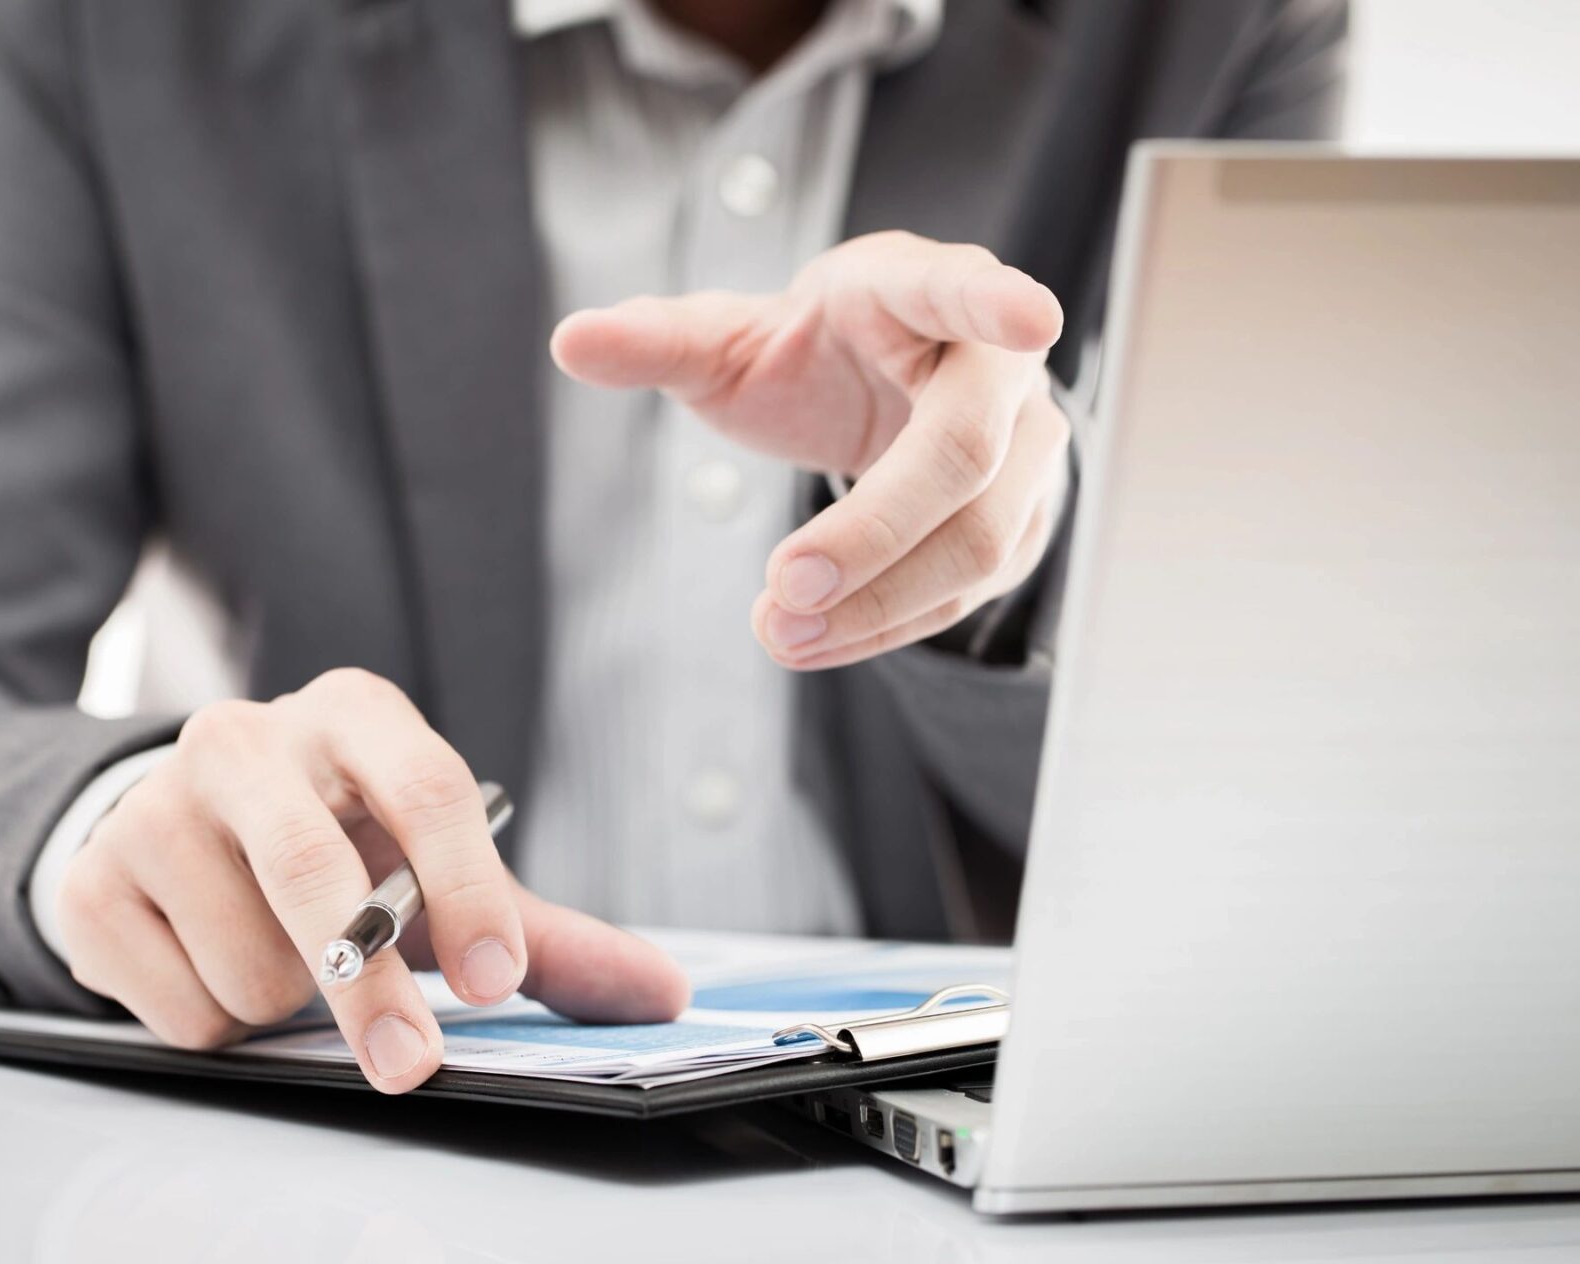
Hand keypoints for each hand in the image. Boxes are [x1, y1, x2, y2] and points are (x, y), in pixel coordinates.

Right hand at [56, 669, 689, 1092]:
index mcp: (354, 715)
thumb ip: (541, 933)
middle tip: (411, 1060)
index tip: (495, 983)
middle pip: (314, 873)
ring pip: (253, 967)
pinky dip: (220, 1024)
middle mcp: (246, 739)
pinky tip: (216, 966)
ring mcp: (157, 805)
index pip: (426, 787)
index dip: (468, 890)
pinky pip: (186, 1010)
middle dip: (370, 987)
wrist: (176, 827)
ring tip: (285, 957)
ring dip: (290, 1006)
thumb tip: (659, 992)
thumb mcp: (434, 868)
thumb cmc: (335, 844)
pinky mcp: (96, 882)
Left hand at [551, 231, 1071, 668]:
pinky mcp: (1025, 522)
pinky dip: (887, 625)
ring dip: (878, 600)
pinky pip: (969, 591)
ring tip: (780, 630)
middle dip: (874, 529)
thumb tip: (570, 341)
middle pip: (964, 453)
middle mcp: (997, 366)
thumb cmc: (813, 355)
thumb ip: (657, 342)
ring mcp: (1028, 448)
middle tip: (783, 586)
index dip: (995, 303)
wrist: (885, 399)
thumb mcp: (730, 343)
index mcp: (920, 289)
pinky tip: (817, 640)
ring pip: (980, 540)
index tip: (1028, 316)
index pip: (965, 288)